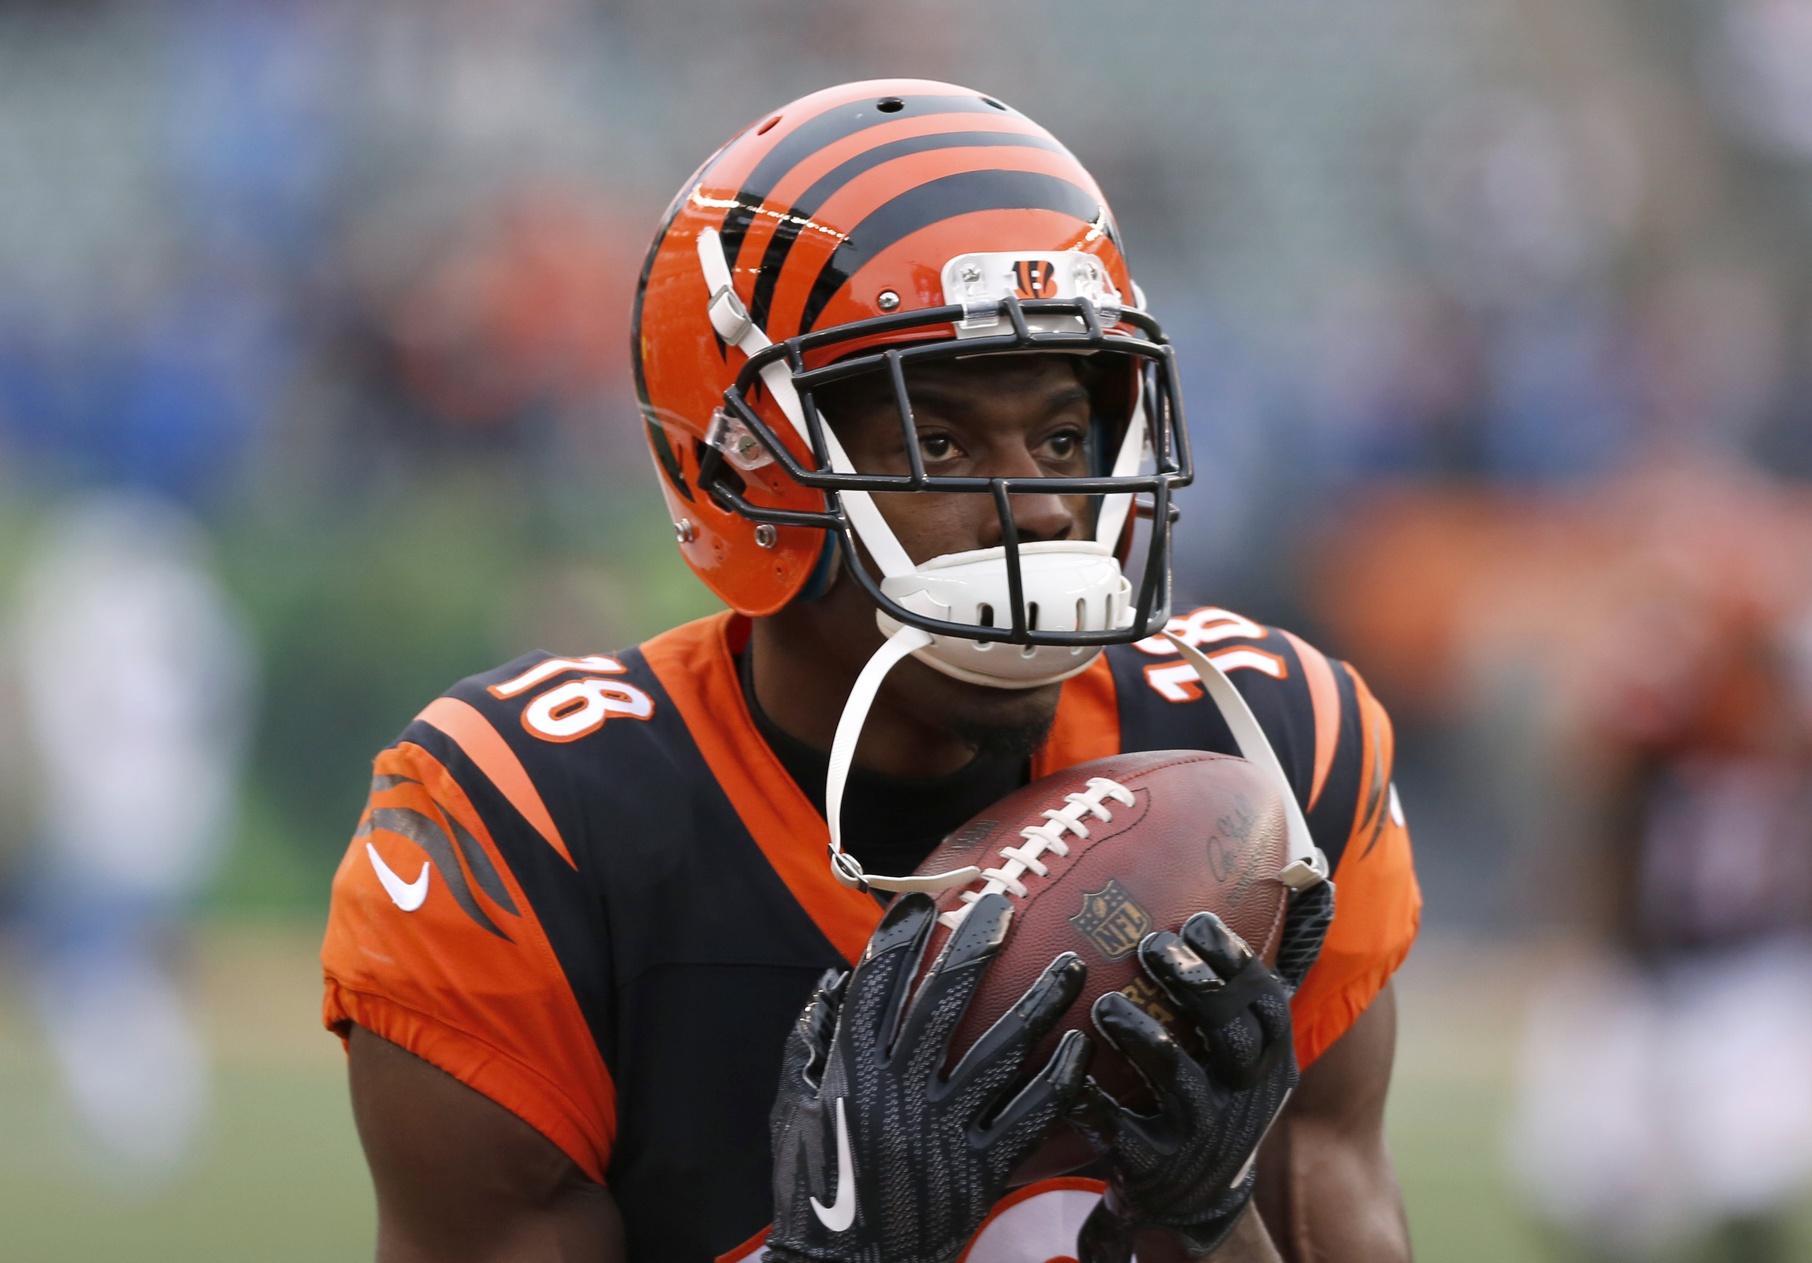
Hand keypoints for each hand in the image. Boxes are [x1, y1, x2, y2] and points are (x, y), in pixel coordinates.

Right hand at [765, 892, 1092, 1262]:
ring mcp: (940, 1130)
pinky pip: (1025, 1119)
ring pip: (997, 1053)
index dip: (901, 939)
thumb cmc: (813, 1190)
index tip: (925, 902)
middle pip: (943, 1003)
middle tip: (1005, 905)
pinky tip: (1080, 1050)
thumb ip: (808, 1042)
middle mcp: (898, 1091)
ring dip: (1037, 1005)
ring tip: (1071, 968)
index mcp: (850, 1071)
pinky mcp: (976, 1170)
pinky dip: (1055, 1084)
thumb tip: (831, 981)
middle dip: (976, 947)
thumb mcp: (789, 1111)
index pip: (877, 986)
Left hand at [1069, 883, 1333, 1261]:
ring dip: (1141, 1034)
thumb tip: (1308, 886)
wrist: (1196, 1201)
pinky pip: (1118, 1128)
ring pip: (1177, 1076)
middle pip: (1232, 1036)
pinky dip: (1092, 1096)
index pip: (1268, 1006)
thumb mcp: (1250, 1049)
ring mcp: (1199, 1135)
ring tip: (1105, 1004)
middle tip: (1147, 945)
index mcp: (1268, 1062)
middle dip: (1194, 985)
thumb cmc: (1214, 1093)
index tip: (1198, 920)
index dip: (1236, 961)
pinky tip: (1068, 1062)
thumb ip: (1254, 980)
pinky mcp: (1152, 1167)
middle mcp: (1243, 1098)